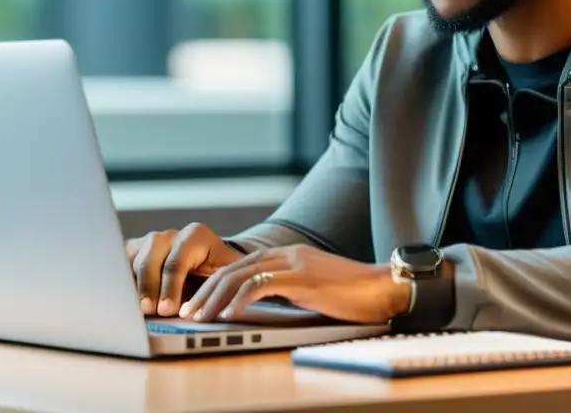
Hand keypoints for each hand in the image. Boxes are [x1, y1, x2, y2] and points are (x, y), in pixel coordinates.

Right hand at [126, 223, 243, 316]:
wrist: (204, 259)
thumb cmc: (217, 269)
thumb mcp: (229, 270)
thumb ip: (231, 282)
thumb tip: (234, 301)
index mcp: (195, 236)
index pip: (178, 261)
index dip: (171, 286)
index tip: (168, 309)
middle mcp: (169, 236)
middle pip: (151, 259)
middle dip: (149, 286)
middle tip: (149, 310)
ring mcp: (149, 242)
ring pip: (134, 260)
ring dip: (133, 285)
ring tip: (134, 308)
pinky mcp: (133, 252)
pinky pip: (121, 264)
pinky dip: (119, 281)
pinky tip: (120, 300)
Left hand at [178, 244, 412, 324]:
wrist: (382, 288)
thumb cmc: (351, 295)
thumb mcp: (311, 290)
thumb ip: (287, 291)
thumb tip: (260, 307)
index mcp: (287, 255)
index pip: (239, 265)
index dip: (213, 284)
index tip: (197, 303)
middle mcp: (286, 254)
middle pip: (232, 268)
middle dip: (205, 291)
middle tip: (188, 312)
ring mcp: (293, 263)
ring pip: (240, 275)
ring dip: (215, 298)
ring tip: (200, 317)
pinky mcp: (301, 277)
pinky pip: (260, 286)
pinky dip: (239, 300)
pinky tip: (228, 314)